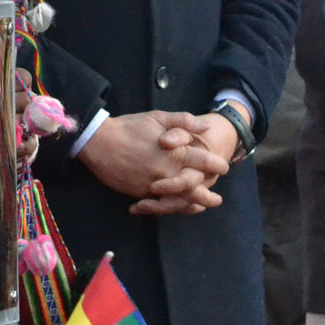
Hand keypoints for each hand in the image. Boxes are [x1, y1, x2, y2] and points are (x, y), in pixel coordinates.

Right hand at [76, 112, 228, 215]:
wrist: (100, 143)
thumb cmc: (130, 127)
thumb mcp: (158, 116)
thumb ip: (184, 121)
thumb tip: (206, 126)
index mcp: (175, 152)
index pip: (204, 162)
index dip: (217, 165)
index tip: (224, 167)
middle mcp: (168, 171)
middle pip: (196, 188)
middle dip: (209, 195)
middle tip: (218, 199)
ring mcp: (154, 185)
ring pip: (180, 200)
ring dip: (194, 205)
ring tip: (203, 207)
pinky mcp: (141, 192)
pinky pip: (161, 204)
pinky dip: (172, 207)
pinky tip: (179, 207)